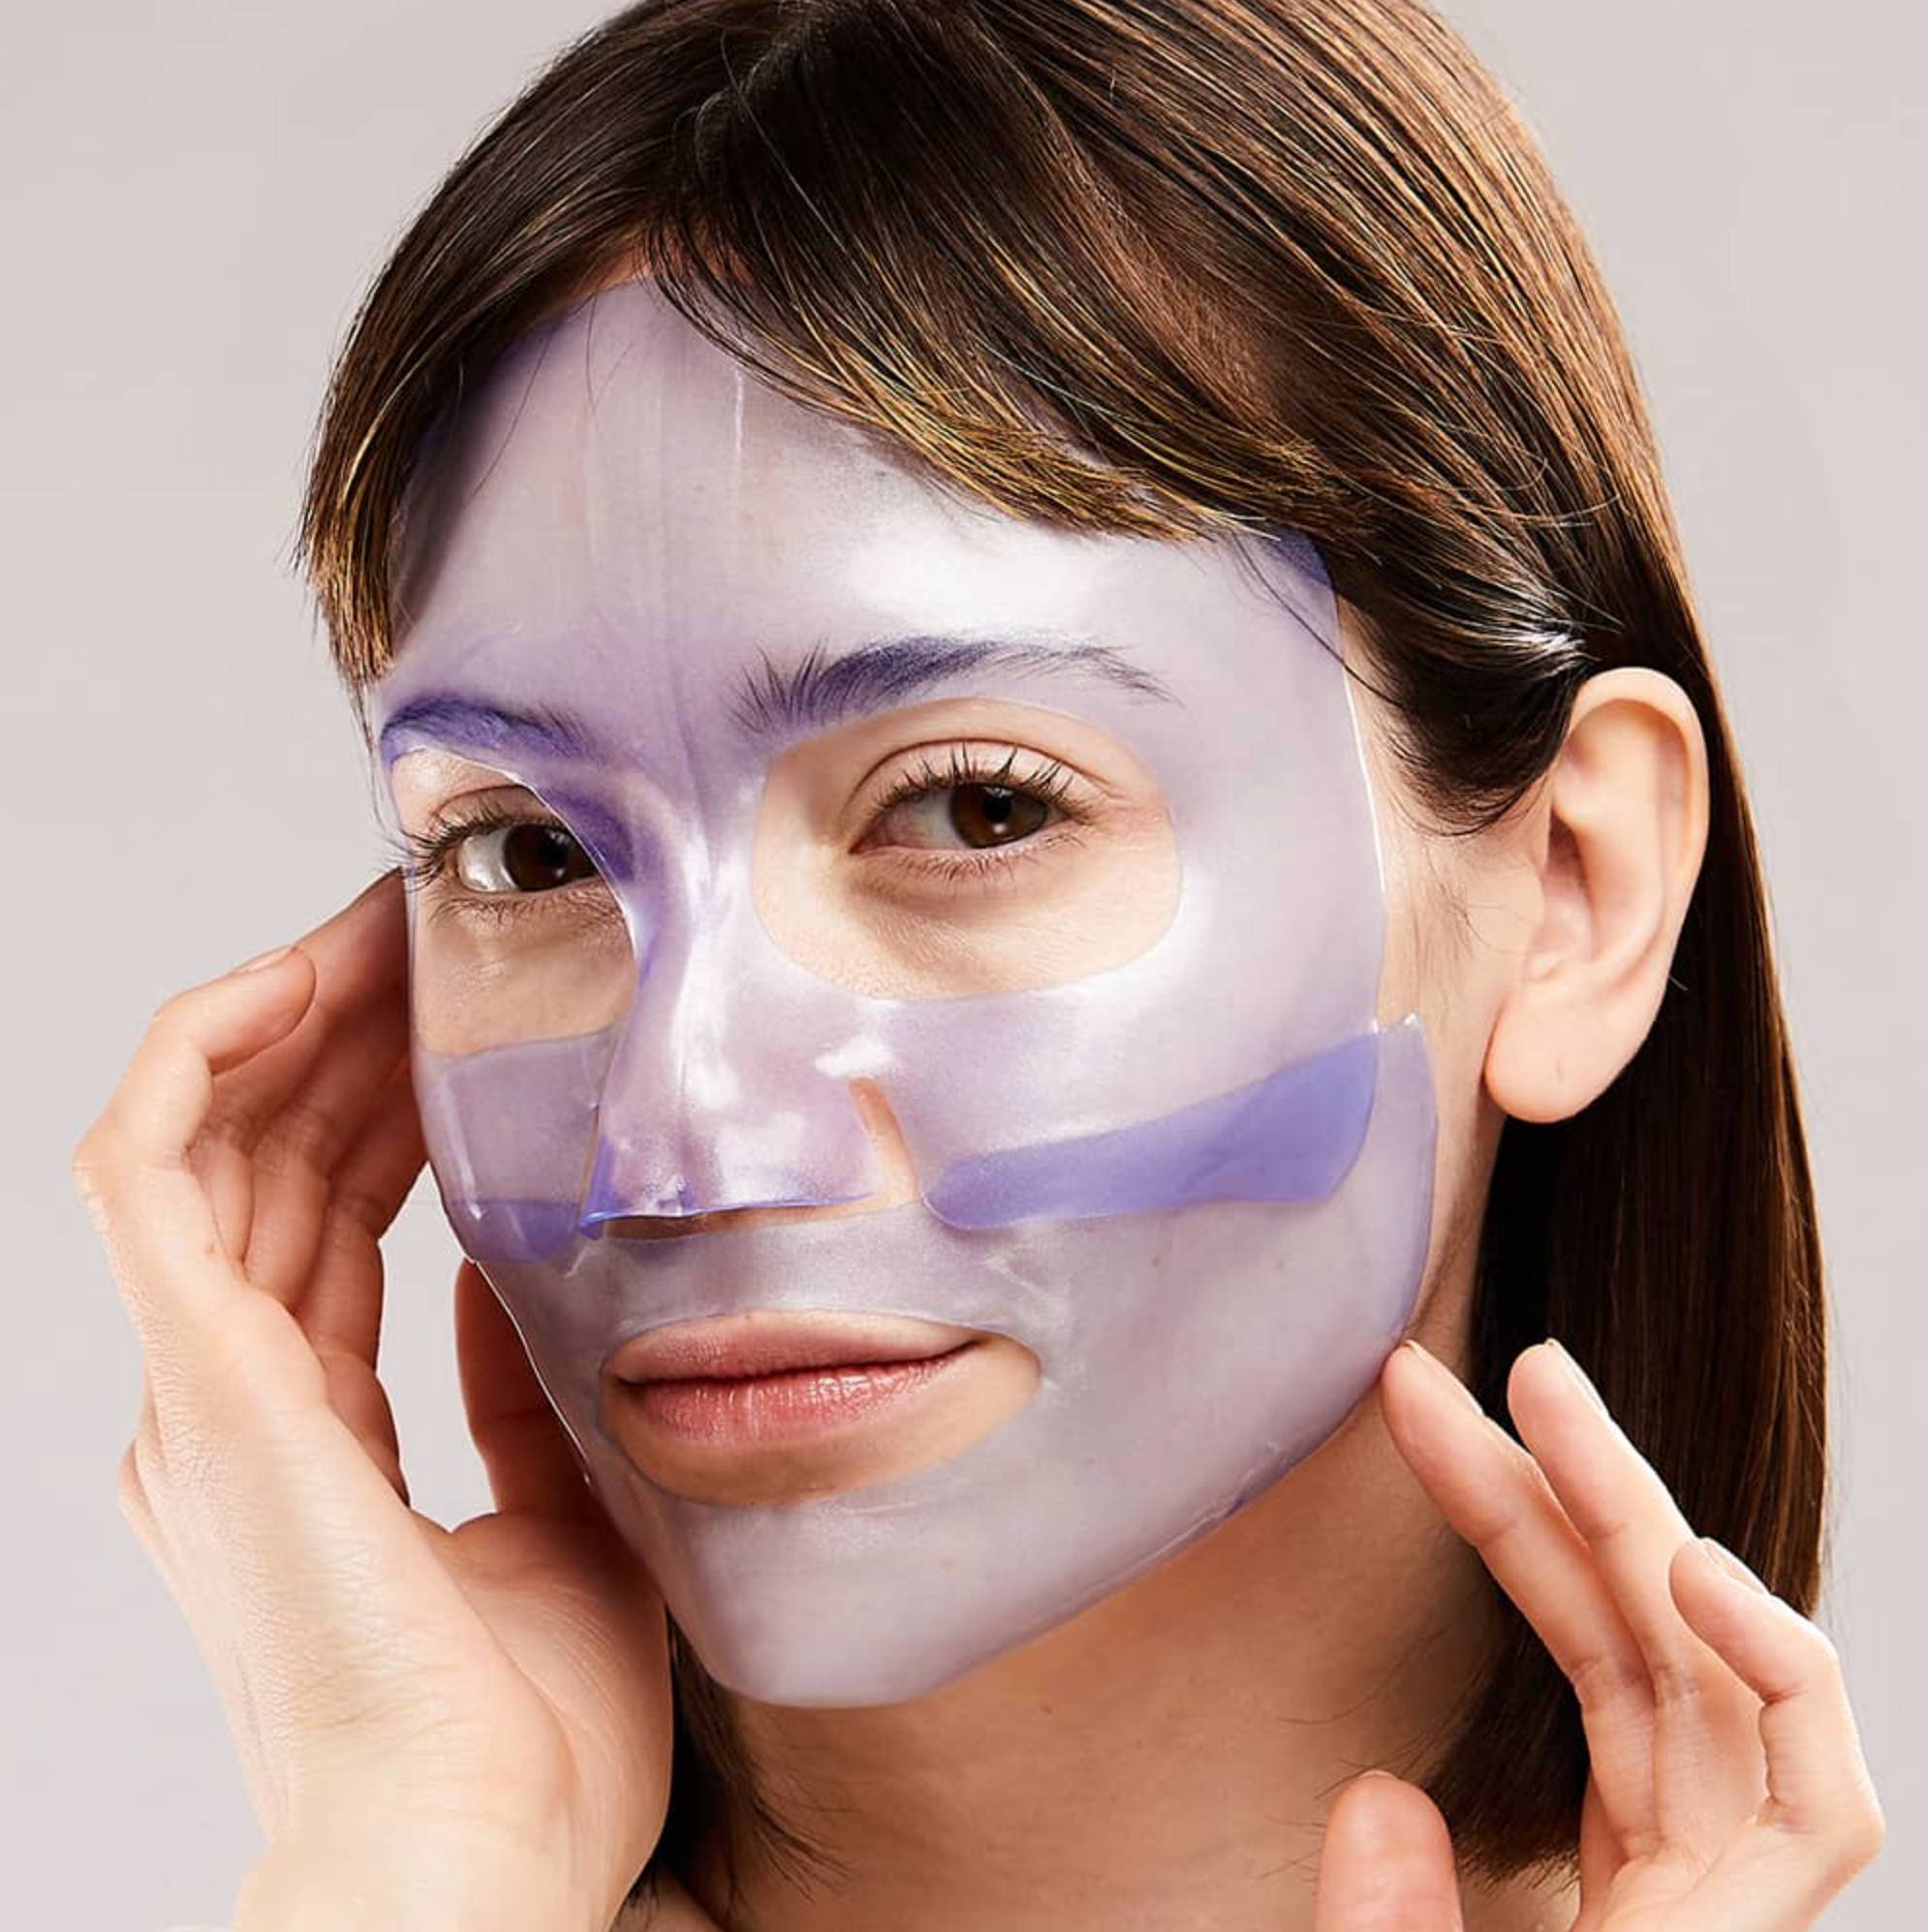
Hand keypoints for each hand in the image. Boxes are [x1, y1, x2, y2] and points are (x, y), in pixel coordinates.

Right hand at [72, 874, 671, 1931]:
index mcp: (301, 1446)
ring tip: (381, 929)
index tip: (453, 1020)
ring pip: (208, 1145)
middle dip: (343, 1038)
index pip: (324, 1228)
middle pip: (268, 1169)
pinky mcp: (201, 1384)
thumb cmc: (525, 1741)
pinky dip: (199, 1063)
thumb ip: (515, 1393)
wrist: (479, 1861)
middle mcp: (230, 1409)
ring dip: (286, 1022)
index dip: (379, 1108)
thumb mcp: (557, 1520)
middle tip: (428, 940)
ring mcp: (201, 1395)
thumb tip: (511, 1269)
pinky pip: (147, 1174)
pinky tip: (287, 982)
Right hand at [1311, 1338, 1882, 1929]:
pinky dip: (1562, 1616)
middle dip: (1584, 1506)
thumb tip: (1379, 1796)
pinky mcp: (1619, 1879)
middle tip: (1490, 1380)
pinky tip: (1514, 1544)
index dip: (1768, 1658)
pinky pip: (1607, 1715)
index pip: (1806, 1781)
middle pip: (1681, 1669)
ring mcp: (1664, 1883)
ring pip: (1628, 1668)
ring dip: (1540, 1528)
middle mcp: (1710, 1903)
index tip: (1684, 1563)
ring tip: (1449, 1418)